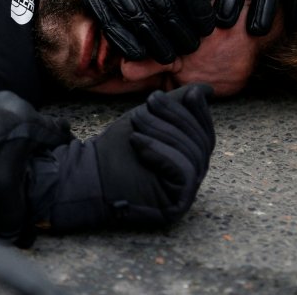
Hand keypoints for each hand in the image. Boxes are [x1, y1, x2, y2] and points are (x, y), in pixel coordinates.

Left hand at [0, 91, 72, 240]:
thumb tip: (13, 236)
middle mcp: (19, 105)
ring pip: (11, 118)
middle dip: (30, 143)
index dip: (62, 145)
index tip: (56, 157)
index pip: (61, 132)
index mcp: (33, 125)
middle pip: (34, 125)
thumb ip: (11, 214)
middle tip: (20, 163)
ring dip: (6, 134)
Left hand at [45, 83, 215, 231]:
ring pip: (192, 155)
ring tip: (136, 120)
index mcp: (188, 158)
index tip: (189, 94)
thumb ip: (178, 104)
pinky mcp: (176, 206)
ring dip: (163, 131)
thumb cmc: (118, 147)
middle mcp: (191, 178)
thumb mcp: (153, 117)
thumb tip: (207, 90)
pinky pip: (184, 173)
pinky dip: (161, 152)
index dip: (200, 113)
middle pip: (201, 143)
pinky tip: (138, 142)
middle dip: (176, 117)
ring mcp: (185, 194)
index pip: (205, 134)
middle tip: (148, 103)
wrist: (89, 174)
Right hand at [63, 0, 228, 63]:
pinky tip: (138, 51)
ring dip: (156, 43)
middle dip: (181, 34)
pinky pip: (109, 19)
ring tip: (169, 55)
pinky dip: (125, 40)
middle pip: (165, 10)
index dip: (199, 14)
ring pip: (139, 19)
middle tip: (191, 47)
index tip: (206, 28)